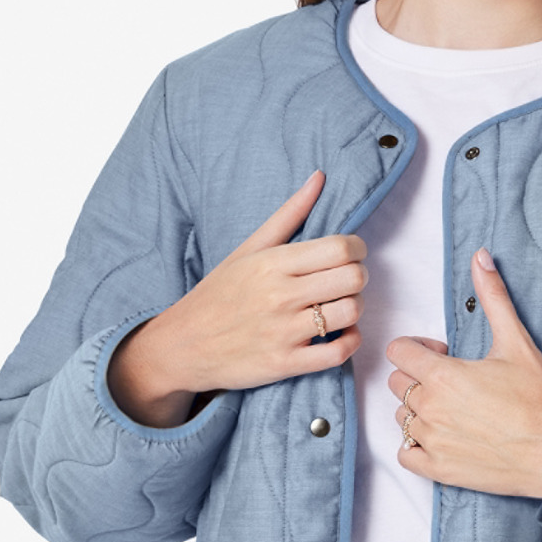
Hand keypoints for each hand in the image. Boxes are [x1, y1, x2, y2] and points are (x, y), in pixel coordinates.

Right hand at [109, 169, 364, 426]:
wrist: (183, 345)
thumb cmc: (218, 292)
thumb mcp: (248, 249)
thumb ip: (289, 214)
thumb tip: (319, 177)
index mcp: (272, 263)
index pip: (340, 247)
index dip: (357, 248)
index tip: (351, 254)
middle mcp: (280, 296)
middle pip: (353, 278)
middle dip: (359, 276)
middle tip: (345, 281)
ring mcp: (283, 332)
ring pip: (351, 313)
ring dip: (356, 308)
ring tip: (340, 306)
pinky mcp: (285, 364)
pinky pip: (339, 352)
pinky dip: (351, 342)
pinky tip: (341, 333)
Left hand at [385, 248, 541, 498]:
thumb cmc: (540, 399)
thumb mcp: (516, 342)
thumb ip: (493, 297)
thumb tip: (481, 256)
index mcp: (442, 375)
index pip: (398, 351)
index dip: (418, 348)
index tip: (443, 354)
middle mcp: (429, 408)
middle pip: (396, 383)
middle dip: (418, 377)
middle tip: (453, 382)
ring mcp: (431, 441)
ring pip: (401, 418)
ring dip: (419, 411)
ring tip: (453, 410)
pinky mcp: (437, 470)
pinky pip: (404, 454)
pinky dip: (416, 446)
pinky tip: (443, 438)